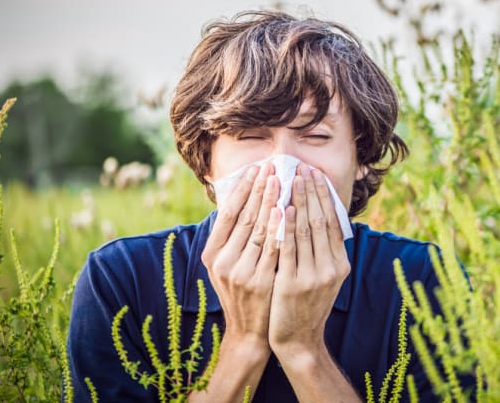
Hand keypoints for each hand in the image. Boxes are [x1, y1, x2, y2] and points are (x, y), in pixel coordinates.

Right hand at [201, 162, 281, 352]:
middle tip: (272, 166)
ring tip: (282, 180)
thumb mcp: (228, 265)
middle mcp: (222, 262)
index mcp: (212, 255)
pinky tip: (287, 210)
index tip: (256, 169)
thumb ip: (232, 237)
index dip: (242, 189)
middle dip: (259, 189)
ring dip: (271, 202)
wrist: (250, 332)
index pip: (228, 213)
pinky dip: (280, 228)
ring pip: (259, 229)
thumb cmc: (242, 292)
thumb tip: (242, 198)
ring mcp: (241, 272)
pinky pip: (273, 248)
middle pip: (244, 217)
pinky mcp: (260, 282)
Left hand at [268, 165, 350, 361]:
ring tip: (290, 179)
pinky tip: (281, 208)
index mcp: (340, 264)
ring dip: (298, 201)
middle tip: (302, 168)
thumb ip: (323, 251)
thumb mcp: (324, 278)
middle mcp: (331, 268)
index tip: (316, 174)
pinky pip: (288, 248)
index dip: (324, 196)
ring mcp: (313, 276)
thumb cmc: (306, 304)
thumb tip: (320, 217)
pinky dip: (286, 226)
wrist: (298, 340)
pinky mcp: (292, 284)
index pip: (333, 222)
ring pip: (305, 230)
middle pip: (321, 221)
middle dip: (311, 191)